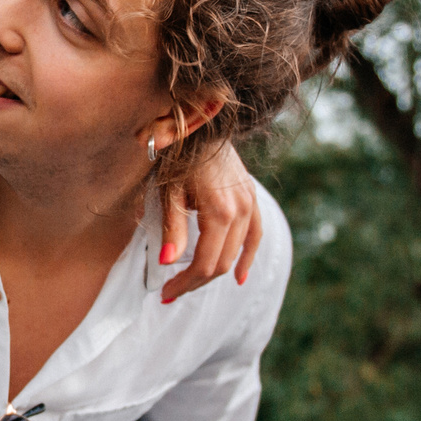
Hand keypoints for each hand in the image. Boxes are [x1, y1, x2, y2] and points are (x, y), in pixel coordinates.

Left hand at [158, 146, 262, 303]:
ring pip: (236, 253)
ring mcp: (250, 205)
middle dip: (196, 282)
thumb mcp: (169, 193)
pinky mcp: (252, 199)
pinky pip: (255, 236)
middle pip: (221, 263)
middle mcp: (240, 212)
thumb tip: (167, 262)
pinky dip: (247, 258)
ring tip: (191, 283)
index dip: (185, 283)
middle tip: (172, 292)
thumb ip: (172, 229)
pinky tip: (239, 277)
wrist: (203, 127)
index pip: (205, 263)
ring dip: (214, 273)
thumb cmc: (179, 158)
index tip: (165, 293)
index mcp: (219, 213)